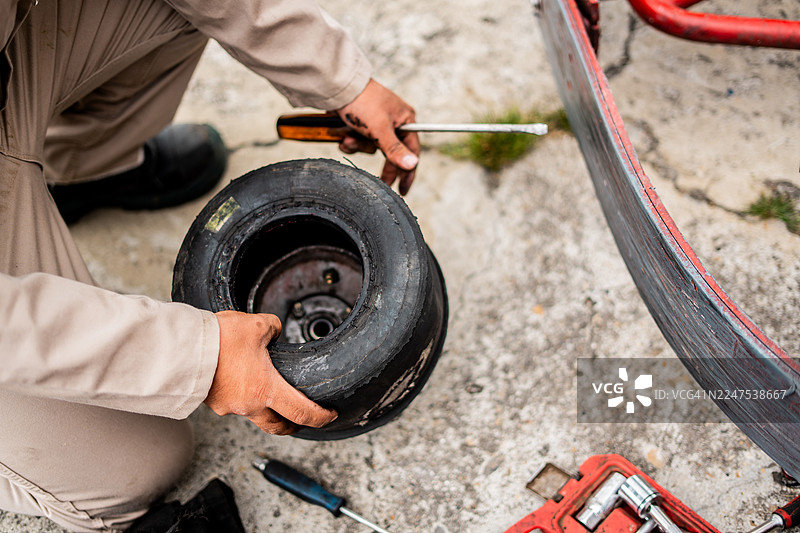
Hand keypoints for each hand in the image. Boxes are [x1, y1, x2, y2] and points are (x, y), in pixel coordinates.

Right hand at [206, 311, 336, 434]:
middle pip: (279, 426)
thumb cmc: (218, 340)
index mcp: (266, 389)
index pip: (303, 413)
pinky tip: (244, 384)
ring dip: (269, 413)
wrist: (183, 348)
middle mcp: (249, 405)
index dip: (321, 418)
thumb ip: (273, 329)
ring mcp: (230, 407)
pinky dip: (246, 399)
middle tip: (304, 419)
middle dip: (295, 426)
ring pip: (256, 417)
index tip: (329, 415)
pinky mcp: (214, 402)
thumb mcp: (257, 326)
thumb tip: (275, 330)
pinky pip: (236, 406)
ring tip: (273, 399)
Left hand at [335, 79, 419, 194]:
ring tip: (348, 139)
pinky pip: (360, 141)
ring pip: (371, 147)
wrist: (337, 86)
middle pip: (390, 152)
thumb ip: (395, 150)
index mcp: (405, 120)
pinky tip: (343, 137)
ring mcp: (376, 123)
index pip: (411, 151)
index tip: (402, 189)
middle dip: (377, 159)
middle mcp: (394, 122)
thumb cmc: (363, 101)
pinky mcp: (361, 124)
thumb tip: (412, 165)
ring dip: (358, 147)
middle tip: (379, 182)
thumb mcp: (380, 129)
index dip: (407, 172)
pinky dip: (351, 142)